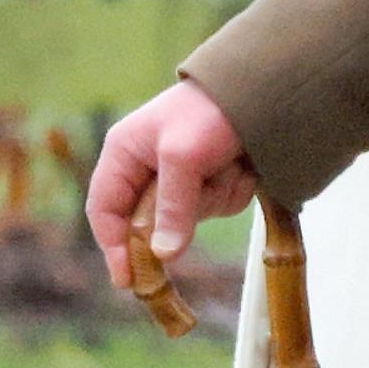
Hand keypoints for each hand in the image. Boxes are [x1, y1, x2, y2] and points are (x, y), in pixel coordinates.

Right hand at [86, 79, 255, 288]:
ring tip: (229, 161)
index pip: (105, 210)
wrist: (264, 88)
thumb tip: (163, 256)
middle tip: (203, 198)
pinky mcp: (211, 181)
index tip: (127, 279)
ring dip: (216, 195)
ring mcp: (182, 177)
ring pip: (190, 218)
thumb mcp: (183, 157)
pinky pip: (218, 205)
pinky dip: (234, 189)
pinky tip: (243, 165)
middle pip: (151, 223)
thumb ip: (172, 207)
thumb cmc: (209, 111)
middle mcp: (148, 168)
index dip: (113, 246)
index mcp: (125, 154)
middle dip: (182, 214)